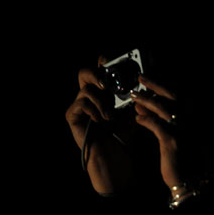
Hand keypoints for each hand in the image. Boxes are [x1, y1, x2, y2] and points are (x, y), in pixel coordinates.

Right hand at [65, 56, 136, 193]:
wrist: (114, 154)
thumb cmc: (123, 133)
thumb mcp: (132, 109)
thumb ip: (134, 93)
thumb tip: (141, 76)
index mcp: (102, 91)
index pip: (98, 69)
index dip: (103, 62)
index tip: (112, 60)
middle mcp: (89, 95)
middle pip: (84, 72)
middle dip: (96, 74)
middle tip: (106, 85)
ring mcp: (79, 105)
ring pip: (87, 89)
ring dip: (101, 102)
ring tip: (110, 116)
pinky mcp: (72, 115)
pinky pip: (81, 103)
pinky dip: (94, 110)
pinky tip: (101, 121)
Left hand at [130, 75, 184, 192]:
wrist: (189, 180)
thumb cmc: (181, 160)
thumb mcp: (173, 137)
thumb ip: (161, 122)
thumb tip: (144, 109)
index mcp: (190, 119)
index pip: (177, 96)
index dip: (162, 86)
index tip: (149, 81)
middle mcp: (188, 122)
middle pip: (171, 96)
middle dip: (155, 85)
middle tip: (140, 79)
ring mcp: (181, 130)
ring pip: (162, 108)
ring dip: (146, 100)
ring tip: (133, 97)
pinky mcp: (172, 141)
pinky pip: (156, 125)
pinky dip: (146, 120)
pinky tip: (137, 118)